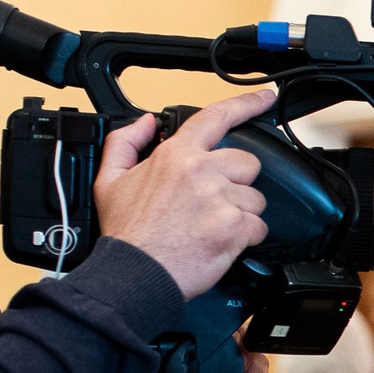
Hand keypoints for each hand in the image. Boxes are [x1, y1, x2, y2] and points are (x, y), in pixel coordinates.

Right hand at [93, 86, 277, 296]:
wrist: (135, 274)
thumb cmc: (127, 234)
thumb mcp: (108, 179)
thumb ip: (126, 142)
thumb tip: (147, 122)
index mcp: (175, 156)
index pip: (216, 117)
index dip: (246, 104)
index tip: (265, 99)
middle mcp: (200, 171)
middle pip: (247, 163)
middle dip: (237, 182)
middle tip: (215, 202)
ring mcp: (219, 198)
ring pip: (256, 198)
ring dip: (241, 213)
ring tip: (211, 226)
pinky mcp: (234, 226)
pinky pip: (258, 226)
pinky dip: (245, 237)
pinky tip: (220, 241)